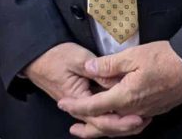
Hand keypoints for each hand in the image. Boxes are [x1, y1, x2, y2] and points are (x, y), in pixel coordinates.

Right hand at [24, 43, 148, 136]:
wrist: (36, 57)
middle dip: (125, 126)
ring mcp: (81, 107)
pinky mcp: (83, 101)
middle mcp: (80, 109)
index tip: (139, 116)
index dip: (122, 119)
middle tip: (144, 121)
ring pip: (102, 123)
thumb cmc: (55, 56)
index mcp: (78, 100)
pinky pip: (99, 114)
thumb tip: (116, 82)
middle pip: (105, 126)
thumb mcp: (78, 59)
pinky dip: (112, 117)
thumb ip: (99, 71)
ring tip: (140, 120)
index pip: (103, 118)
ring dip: (120, 124)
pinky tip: (124, 115)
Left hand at [57, 41, 181, 129]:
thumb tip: (89, 69)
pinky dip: (119, 126)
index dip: (76, 106)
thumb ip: (108, 64)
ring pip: (119, 127)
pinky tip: (116, 119)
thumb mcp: (133, 55)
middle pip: (105, 125)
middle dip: (86, 127)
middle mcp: (134, 110)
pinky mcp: (155, 110)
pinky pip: (131, 124)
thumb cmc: (165, 58)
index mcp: (125, 97)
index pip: (94, 106)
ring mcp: (146, 112)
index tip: (62, 104)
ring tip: (90, 128)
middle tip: (72, 128)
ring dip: (102, 129)